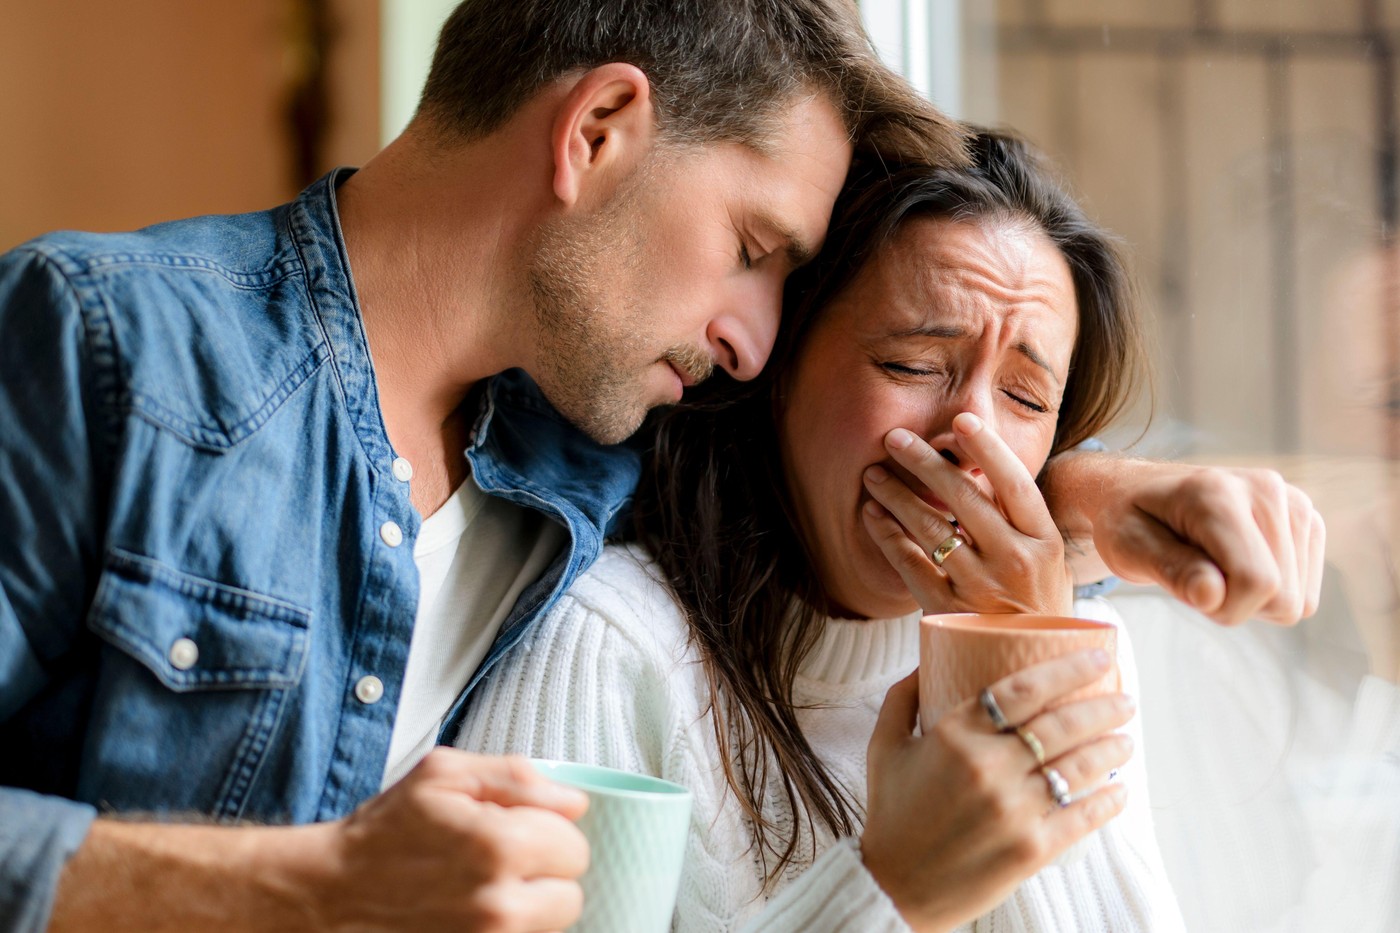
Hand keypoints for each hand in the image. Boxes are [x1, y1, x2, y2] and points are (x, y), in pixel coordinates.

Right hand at [312, 749, 590, 931]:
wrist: (328, 894)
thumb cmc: (382, 832)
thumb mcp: (443, 775)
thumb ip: (517, 778)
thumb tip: (573, 801)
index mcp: (500, 846)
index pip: (574, 846)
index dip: (547, 833)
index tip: (515, 832)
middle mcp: (500, 905)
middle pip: (571, 894)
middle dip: (544, 875)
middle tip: (501, 863)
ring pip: (549, 927)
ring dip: (527, 907)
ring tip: (483, 889)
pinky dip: (506, 929)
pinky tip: (472, 913)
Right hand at [860, 652, 1132, 932]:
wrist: (893, 887)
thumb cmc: (890, 813)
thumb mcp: (884, 746)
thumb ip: (901, 699)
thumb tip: (922, 661)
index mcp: (954, 736)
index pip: (1024, 690)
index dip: (1068, 670)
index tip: (1097, 658)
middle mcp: (989, 768)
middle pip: (1062, 725)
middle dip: (1104, 708)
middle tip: (1126, 700)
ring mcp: (1013, 810)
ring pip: (1079, 767)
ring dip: (1111, 749)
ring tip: (1126, 740)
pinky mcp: (1031, 849)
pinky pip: (1082, 817)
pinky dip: (1108, 801)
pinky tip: (1120, 790)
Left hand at [861, 413, 1072, 615]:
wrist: (1031, 669)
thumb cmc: (1035, 604)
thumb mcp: (1046, 561)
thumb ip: (1017, 518)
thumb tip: (976, 466)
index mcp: (1045, 543)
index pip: (1016, 484)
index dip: (988, 449)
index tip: (961, 420)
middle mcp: (1015, 563)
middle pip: (965, 499)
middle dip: (924, 462)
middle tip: (895, 438)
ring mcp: (980, 589)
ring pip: (930, 529)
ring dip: (896, 496)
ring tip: (873, 475)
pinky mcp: (948, 612)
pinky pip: (909, 564)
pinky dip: (887, 536)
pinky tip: (872, 515)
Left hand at [1044, 454, 1325, 624]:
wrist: (1143, 492)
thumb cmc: (1130, 521)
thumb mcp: (1128, 547)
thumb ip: (1171, 570)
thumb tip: (1212, 596)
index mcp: (1217, 493)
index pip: (1256, 581)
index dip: (1223, 609)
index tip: (1187, 592)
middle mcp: (1266, 490)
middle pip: (1283, 598)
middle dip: (1235, 604)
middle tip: (1195, 575)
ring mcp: (1294, 503)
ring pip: (1299, 601)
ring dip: (1252, 599)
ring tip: (1214, 566)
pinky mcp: (1307, 521)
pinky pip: (1306, 594)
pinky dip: (1270, 592)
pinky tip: (1237, 564)